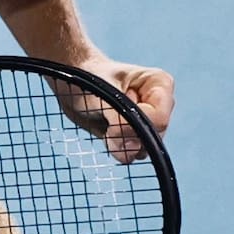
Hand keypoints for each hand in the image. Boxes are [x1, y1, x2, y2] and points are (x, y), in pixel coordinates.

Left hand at [58, 53, 175, 164]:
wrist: (72, 85)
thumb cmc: (87, 78)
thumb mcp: (102, 94)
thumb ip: (120, 123)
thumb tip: (132, 153)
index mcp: (160, 83)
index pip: (159, 119)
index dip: (134, 125)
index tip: (112, 115)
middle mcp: (161, 104)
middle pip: (154, 138)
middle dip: (126, 134)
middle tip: (106, 116)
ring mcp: (151, 122)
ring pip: (144, 149)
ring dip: (119, 141)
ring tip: (106, 119)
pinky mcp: (138, 136)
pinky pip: (132, 154)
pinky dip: (115, 146)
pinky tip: (106, 129)